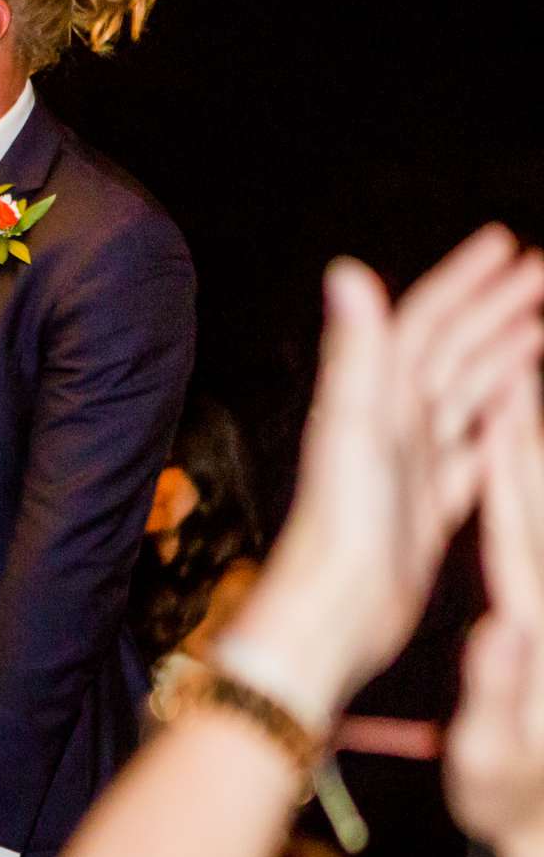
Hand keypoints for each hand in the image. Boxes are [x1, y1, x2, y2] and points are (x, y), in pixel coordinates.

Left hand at [218, 229, 543, 722]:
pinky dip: (497, 425)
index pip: (424, 321)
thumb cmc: (339, 526)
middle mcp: (388, 425)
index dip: (462, 280)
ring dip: (501, 358)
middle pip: (450, 351)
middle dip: (493, 308)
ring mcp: (408, 466)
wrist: (333, 613)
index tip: (504, 243)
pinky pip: (470, 454)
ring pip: (465, 397)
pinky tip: (522, 413)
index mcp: (374, 399)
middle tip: (543, 270)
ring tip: (542, 327)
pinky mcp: (425, 508)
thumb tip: (348, 270)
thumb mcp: (354, 427)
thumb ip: (355, 350)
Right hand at [448, 371, 543, 856]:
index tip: (503, 406)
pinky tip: (522, 482)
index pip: (521, 539)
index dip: (511, 474)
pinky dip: (531, 508)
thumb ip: (501, 699)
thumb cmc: (520, 812)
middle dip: (530, 443)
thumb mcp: (497, 766)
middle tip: (522, 370)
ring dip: (536, 464)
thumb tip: (499, 631)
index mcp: (533, 635)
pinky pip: (543, 555)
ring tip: (524, 399)